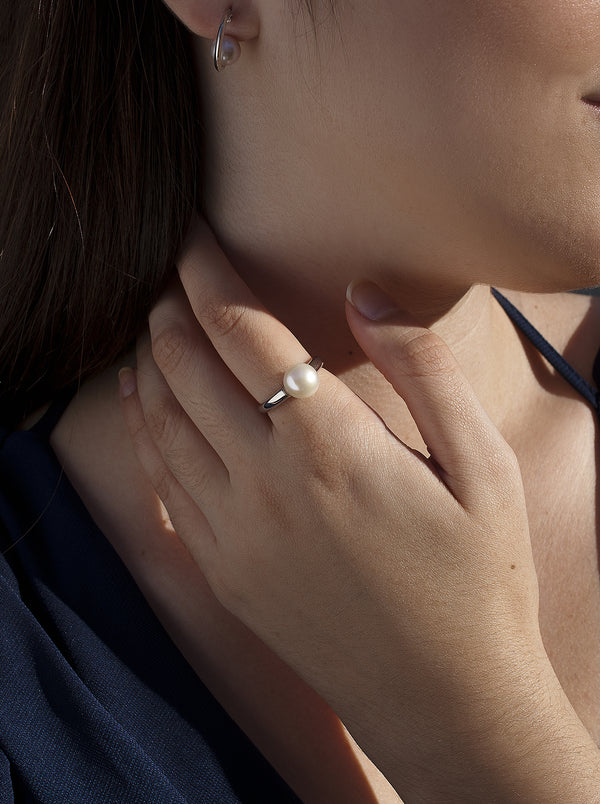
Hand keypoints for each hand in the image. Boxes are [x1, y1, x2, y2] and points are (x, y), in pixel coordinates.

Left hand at [119, 217, 598, 800]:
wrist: (446, 701)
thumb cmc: (477, 579)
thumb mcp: (484, 465)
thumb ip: (423, 367)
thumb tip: (364, 291)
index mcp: (329, 446)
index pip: (241, 330)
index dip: (206, 272)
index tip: (189, 235)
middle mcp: (264, 485)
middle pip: (187, 369)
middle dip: (169, 309)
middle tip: (167, 271)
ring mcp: (233, 535)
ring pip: (162, 424)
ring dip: (149, 363)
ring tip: (148, 323)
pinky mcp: (223, 574)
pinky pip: (164, 484)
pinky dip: (147, 432)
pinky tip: (144, 406)